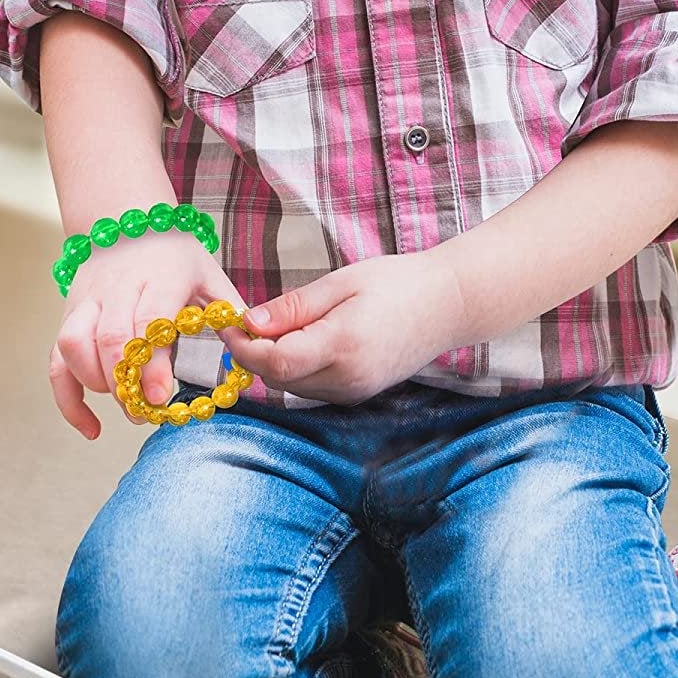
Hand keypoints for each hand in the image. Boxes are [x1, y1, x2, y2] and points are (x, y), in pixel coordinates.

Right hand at [49, 232, 248, 438]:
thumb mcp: (209, 275)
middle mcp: (116, 287)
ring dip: (96, 384)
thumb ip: (231, 312)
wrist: (123, 221)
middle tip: (146, 411)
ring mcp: (86, 301)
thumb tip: (256, 350)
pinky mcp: (67, 316)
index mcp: (158, 277)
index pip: (147, 320)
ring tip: (126, 404)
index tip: (159, 396)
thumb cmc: (173, 256)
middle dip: (125, 383)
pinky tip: (92, 428)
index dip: (151, 362)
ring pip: (73, 346)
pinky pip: (56, 362)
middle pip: (108, 339)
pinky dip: (69, 401)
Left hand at [221, 252, 467, 405]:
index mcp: (343, 346)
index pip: (274, 362)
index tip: (227, 323)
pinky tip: (301, 340)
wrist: (450, 304)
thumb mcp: (340, 283)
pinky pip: (311, 387)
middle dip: (253, 353)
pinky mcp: (358, 394)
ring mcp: (355, 391)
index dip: (243, 346)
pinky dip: (295, 368)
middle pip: (278, 379)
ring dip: (273, 362)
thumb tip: (249, 323)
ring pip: (292, 387)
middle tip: (245, 320)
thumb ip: (293, 308)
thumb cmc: (398, 283)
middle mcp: (348, 378)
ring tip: (276, 326)